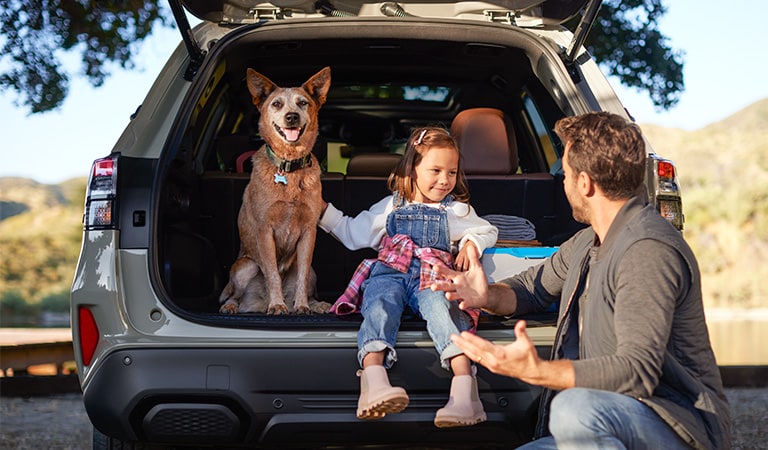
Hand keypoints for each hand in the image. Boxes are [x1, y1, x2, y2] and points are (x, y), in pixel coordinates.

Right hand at [431, 242, 487, 309]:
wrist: (485, 293)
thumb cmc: (478, 280)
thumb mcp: (477, 268)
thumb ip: (473, 258)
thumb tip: (471, 246)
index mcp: (458, 277)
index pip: (448, 273)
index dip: (441, 270)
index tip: (435, 267)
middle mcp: (457, 286)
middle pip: (446, 286)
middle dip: (439, 286)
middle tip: (433, 287)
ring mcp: (462, 295)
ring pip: (454, 295)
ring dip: (450, 295)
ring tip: (447, 295)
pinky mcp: (468, 302)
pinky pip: (465, 303)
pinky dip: (463, 304)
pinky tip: (462, 305)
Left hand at [452, 320, 574, 389]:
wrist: (532, 372)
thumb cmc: (529, 358)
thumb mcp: (526, 343)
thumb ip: (521, 332)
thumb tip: (521, 323)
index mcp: (500, 354)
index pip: (482, 345)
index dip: (472, 339)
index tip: (463, 334)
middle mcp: (493, 361)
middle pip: (474, 351)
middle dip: (462, 343)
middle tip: (453, 337)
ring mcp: (492, 365)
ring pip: (474, 356)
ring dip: (464, 349)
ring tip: (456, 342)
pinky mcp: (492, 367)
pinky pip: (478, 360)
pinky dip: (470, 354)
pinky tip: (465, 350)